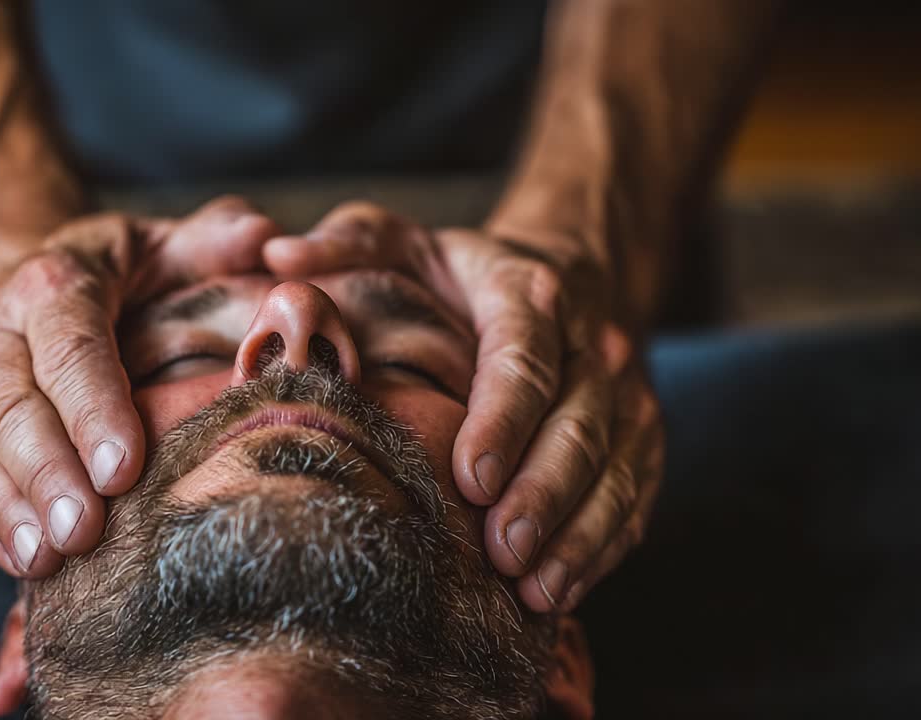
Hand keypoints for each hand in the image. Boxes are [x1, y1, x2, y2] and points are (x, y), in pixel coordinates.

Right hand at [0, 197, 279, 577]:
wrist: (6, 273)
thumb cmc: (107, 276)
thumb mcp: (158, 244)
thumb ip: (214, 240)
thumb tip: (268, 240)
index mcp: (51, 283)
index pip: (71, 349)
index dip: (93, 409)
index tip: (122, 469)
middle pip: (14, 407)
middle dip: (48, 475)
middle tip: (85, 533)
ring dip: (6, 507)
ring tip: (45, 559)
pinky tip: (19, 560)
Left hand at [265, 201, 663, 611]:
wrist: (567, 271)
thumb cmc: (459, 272)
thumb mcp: (403, 241)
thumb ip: (350, 244)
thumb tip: (280, 252)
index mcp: (528, 292)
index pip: (523, 356)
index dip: (503, 418)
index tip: (471, 477)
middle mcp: (591, 342)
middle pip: (577, 423)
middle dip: (543, 492)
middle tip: (502, 552)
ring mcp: (624, 394)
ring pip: (616, 466)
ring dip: (578, 532)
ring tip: (535, 590)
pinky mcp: (640, 436)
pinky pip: (635, 496)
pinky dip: (601, 546)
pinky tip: (562, 591)